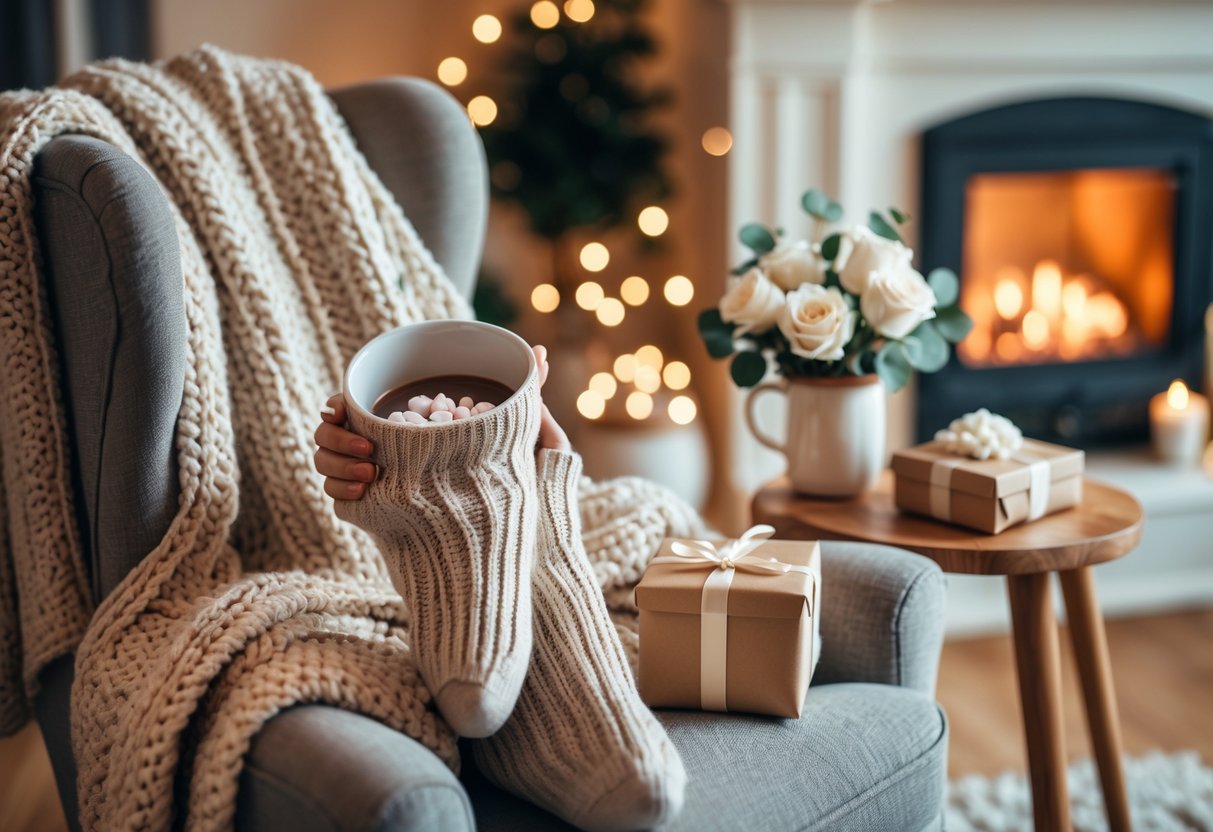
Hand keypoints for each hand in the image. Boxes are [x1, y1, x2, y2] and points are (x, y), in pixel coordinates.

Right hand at [316, 344, 569, 501]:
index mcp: (407, 425)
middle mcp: (383, 449)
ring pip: (326, 461)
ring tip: (372, 475)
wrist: (495, 539)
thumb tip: (540, 351)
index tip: (340, 407)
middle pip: (331, 432)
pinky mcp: (369, 507)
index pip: (353, 405)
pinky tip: (363, 493)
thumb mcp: (522, 438)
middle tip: (370, 451)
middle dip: (339, 437)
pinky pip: (335, 496)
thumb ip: (529, 394)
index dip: (338, 404)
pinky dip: (340, 490)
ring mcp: (372, 478)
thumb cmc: (511, 485)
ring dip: (338, 463)